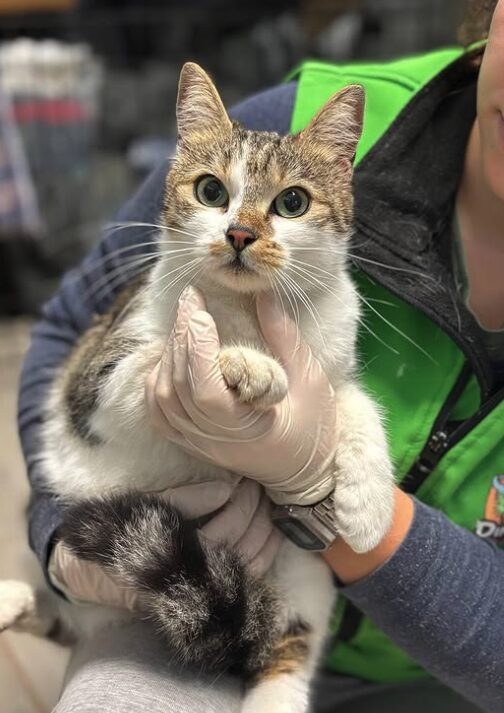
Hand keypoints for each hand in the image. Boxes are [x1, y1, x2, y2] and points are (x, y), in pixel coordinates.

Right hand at [49, 479, 281, 607]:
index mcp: (175, 556)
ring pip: (250, 563)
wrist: (91, 572)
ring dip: (267, 532)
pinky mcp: (209, 594)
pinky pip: (247, 579)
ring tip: (270, 503)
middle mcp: (192, 579)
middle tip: (261, 484)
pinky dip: (266, 555)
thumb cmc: (118, 532)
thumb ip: (185, 499)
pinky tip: (274, 533)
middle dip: (256, 511)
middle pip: (241, 545)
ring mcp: (203, 591)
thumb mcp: (145, 507)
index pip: (224, 529)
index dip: (241, 502)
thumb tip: (226, 487)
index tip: (247, 477)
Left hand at [145, 286, 337, 505]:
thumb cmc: (315, 428)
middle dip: (181, 336)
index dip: (197, 350)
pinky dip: (157, 380)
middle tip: (190, 298)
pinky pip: (159, 413)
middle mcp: (215, 441)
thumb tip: (264, 295)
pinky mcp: (191, 444)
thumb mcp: (310, 380)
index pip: (206, 392)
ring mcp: (199, 445)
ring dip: (168, 355)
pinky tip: (170, 357)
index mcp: (248, 430)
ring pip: (163, 398)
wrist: (306, 473)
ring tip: (184, 322)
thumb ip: (284, 338)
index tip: (201, 311)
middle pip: (179, 387)